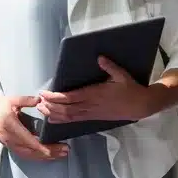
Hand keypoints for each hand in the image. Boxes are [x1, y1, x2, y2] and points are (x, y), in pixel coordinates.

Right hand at [0, 92, 68, 160]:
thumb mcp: (11, 100)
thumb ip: (26, 100)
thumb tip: (40, 99)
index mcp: (12, 127)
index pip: (30, 142)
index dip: (44, 147)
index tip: (57, 147)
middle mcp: (11, 139)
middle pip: (33, 151)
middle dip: (50, 153)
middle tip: (65, 151)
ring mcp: (10, 144)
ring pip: (30, 156)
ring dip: (46, 157)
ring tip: (60, 155)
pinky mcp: (11, 147)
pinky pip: (26, 155)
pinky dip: (38, 157)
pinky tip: (47, 156)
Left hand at [36, 57, 154, 123]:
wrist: (140, 106)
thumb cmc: (130, 89)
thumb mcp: (122, 75)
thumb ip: (110, 66)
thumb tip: (100, 57)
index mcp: (95, 94)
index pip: (71, 97)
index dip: (56, 97)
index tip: (44, 93)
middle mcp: (91, 105)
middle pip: (66, 109)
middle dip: (50, 106)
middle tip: (37, 102)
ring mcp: (91, 113)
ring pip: (69, 116)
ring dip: (54, 114)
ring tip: (41, 109)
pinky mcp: (93, 118)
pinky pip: (75, 120)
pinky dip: (62, 120)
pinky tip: (52, 119)